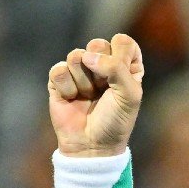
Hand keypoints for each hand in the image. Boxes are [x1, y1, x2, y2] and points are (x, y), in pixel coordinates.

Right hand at [47, 34, 144, 157]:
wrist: (92, 145)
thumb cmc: (115, 121)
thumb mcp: (130, 95)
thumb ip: (116, 68)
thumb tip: (86, 55)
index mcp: (125, 67)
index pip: (123, 42)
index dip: (120, 56)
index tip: (122, 75)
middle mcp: (102, 65)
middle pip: (97, 44)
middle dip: (100, 68)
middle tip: (103, 89)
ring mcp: (79, 71)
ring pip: (76, 56)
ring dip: (84, 82)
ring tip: (88, 97)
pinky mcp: (59, 80)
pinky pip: (59, 69)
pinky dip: (67, 87)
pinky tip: (72, 99)